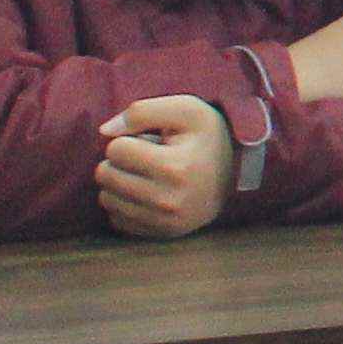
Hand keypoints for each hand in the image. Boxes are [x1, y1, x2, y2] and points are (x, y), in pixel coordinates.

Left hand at [92, 97, 233, 237]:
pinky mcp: (161, 233)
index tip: (148, 141)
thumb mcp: (185, 110)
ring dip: (118, 183)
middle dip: (118, 161)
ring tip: (145, 175)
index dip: (127, 139)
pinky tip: (144, 193)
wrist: (238, 174)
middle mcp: (167, 200)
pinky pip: (117, 219)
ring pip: (107, 199)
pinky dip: (124, 204)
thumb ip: (142, 111)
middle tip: (143, 157)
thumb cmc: (208, 137)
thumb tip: (104, 132)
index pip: (115, 149)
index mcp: (174, 167)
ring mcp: (164, 221)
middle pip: (106, 175)